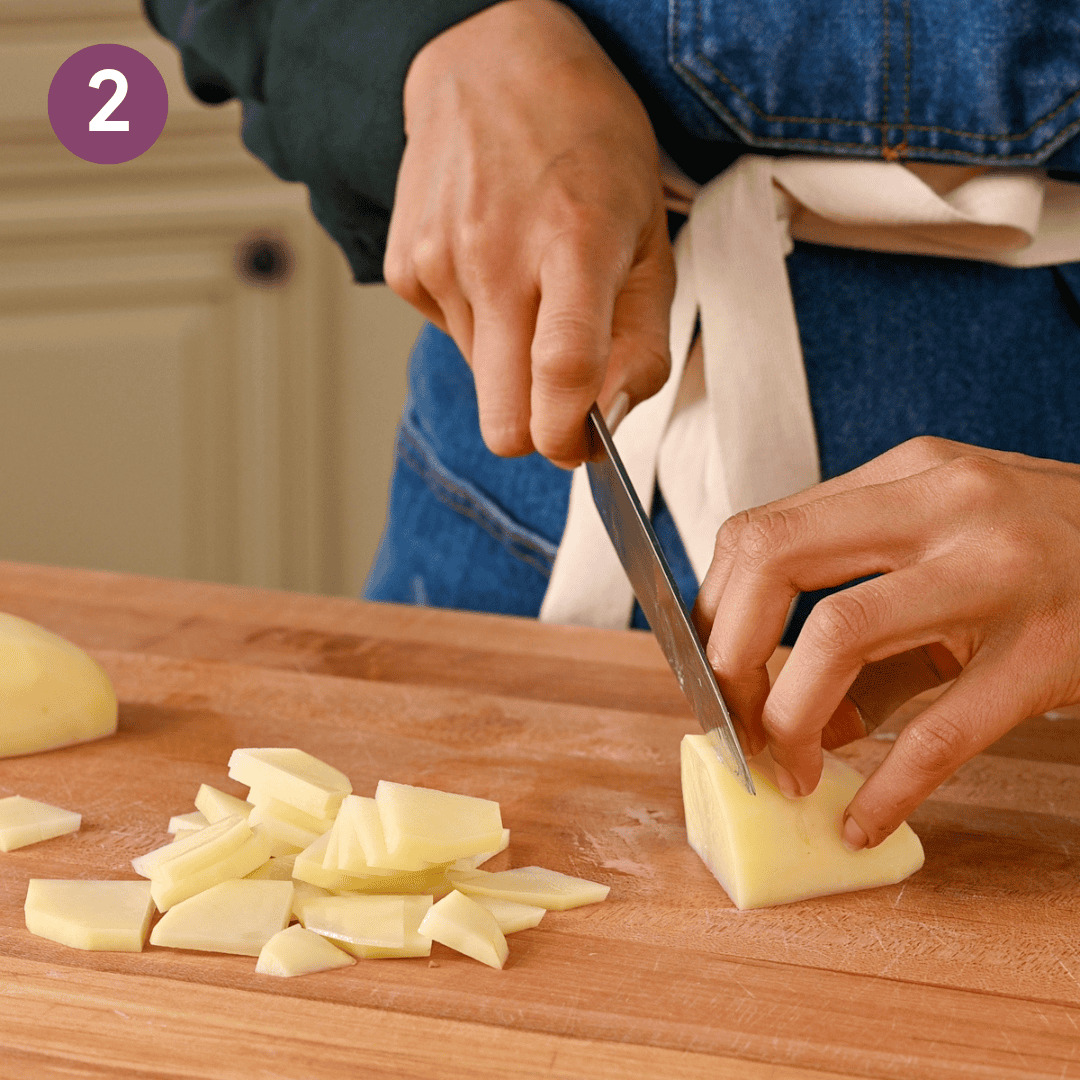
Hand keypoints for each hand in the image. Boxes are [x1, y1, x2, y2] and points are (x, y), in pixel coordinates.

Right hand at [385, 0, 673, 466]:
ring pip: (483, 382)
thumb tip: (610, 416)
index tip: (584, 446)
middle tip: (564, 393)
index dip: (573, 436)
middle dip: (535, 429)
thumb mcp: (650, 233)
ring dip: (513, 361)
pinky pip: (452, 339)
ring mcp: (439, 262)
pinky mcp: (405, 268)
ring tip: (532, 285)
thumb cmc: (588, 146)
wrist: (491, 64)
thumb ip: (642, 337)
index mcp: (574, 243)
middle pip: (503, 418)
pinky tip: (494, 265)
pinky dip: (481, 324)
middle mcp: (496, 256)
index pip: (563, 374)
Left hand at [692, 436, 1079, 848]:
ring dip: (786, 716)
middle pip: (771, 561)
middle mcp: (942, 505)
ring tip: (789, 768)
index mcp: (906, 477)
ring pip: (836, 634)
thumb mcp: (953, 551)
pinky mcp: (1047, 651)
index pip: (759, 532)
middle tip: (732, 723)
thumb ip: (868, 622)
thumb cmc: (1054, 550)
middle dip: (726, 656)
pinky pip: (940, 731)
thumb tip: (801, 718)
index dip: (712, 612)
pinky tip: (866, 819)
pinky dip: (888, 789)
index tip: (709, 671)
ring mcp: (996, 572)